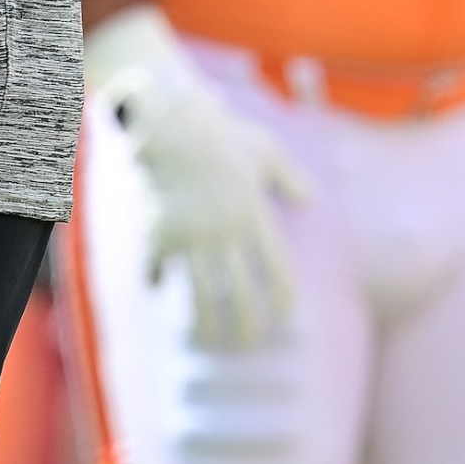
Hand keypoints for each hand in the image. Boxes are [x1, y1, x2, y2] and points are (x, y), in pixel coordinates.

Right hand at [88, 6, 308, 353]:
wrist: (172, 120)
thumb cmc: (222, 132)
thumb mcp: (265, 149)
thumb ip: (288, 177)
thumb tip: (309, 198)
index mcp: (255, 216)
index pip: (279, 271)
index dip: (284, 299)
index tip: (284, 318)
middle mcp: (226, 233)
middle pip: (241, 295)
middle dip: (245, 325)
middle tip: (244, 342)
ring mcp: (192, 236)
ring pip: (200, 295)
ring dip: (203, 322)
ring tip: (204, 338)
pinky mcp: (160, 232)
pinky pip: (156, 268)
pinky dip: (154, 281)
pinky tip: (155, 288)